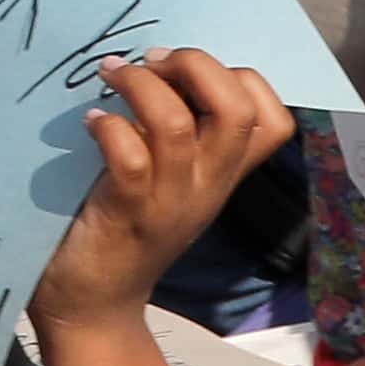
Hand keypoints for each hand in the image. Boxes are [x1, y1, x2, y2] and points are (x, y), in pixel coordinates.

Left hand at [38, 50, 296, 337]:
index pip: (274, 119)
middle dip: (196, 65)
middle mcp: (207, 186)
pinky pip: (130, 158)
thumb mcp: (170, 179)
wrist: (93, 304)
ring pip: (177, 126)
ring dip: (141, 86)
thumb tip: (160, 67)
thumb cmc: (124, 227)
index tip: (185, 71)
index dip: (241, 78)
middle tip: (151, 61)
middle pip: (238, 110)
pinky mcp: (127, 213)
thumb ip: (181, 135)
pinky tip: (90, 122)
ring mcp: (170, 201)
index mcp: (223, 174)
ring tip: (111, 77)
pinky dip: (109, 127)